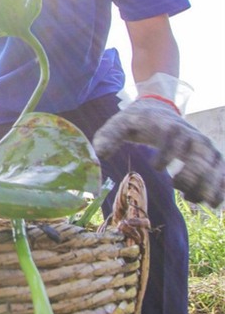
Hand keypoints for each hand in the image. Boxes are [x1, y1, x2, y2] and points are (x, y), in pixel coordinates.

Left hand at [93, 98, 224, 207]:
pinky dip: (220, 189)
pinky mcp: (210, 156)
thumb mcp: (120, 123)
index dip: (167, 153)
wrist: (159, 109)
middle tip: (176, 185)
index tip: (157, 168)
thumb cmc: (136, 121)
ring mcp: (204, 146)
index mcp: (168, 126)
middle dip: (192, 176)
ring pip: (214, 167)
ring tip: (190, 198)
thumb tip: (100, 152)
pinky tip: (212, 204)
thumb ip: (109, 136)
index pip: (173, 137)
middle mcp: (191, 135)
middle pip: (200, 156)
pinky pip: (222, 173)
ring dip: (206, 186)